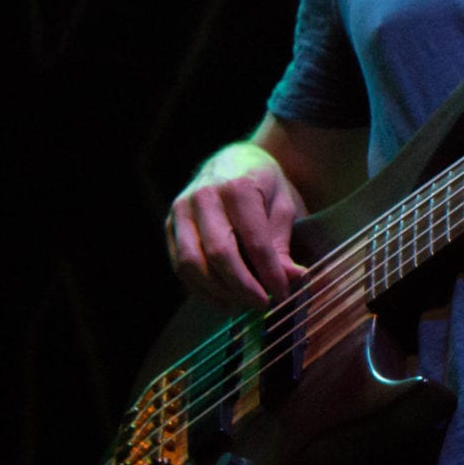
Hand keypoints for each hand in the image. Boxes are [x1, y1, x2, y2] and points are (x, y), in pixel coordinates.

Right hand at [164, 142, 307, 307]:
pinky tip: (224, 300)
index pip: (253, 241)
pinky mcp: (169, 224)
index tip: (284, 294)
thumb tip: (293, 279)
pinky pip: (179, 265)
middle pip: (218, 254)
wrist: (234, 159)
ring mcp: (181, 210)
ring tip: (243, 305)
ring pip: (191, 263)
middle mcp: (204, 196)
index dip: (269, 273)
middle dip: (242, 287)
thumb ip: (283, 244)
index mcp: (238, 187)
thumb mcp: (284, 207)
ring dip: (218, 292)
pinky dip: (200, 288)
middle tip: (263, 305)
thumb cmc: (265, 186)